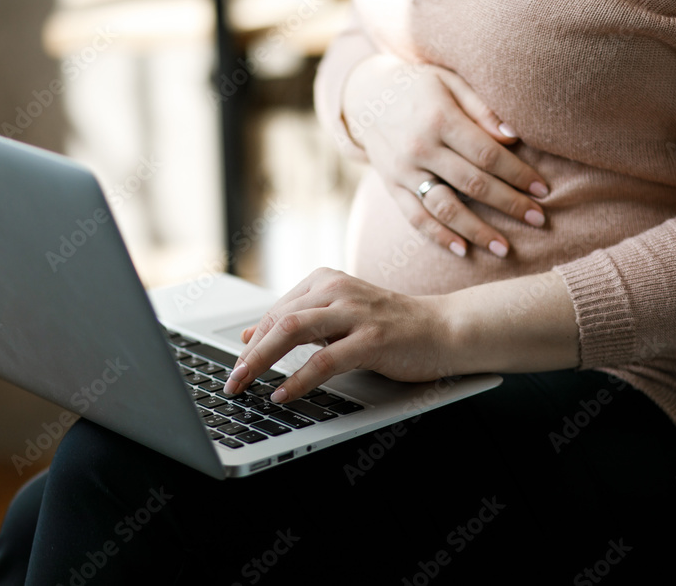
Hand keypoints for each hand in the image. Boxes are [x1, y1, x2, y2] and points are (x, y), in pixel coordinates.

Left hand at [221, 268, 450, 402]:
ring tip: (244, 385)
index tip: (235, 365)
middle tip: (231, 381)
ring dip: (261, 361)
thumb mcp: (340, 318)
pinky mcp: (372, 338)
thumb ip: (300, 322)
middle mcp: (337, 290)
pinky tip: (283, 394)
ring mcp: (355, 312)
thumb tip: (252, 335)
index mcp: (327, 281)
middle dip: (248, 354)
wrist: (445, 329)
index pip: (277, 311)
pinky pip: (324, 361)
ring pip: (292, 332)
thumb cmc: (393, 326)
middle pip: (278, 320)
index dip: (251, 341)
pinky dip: (298, 380)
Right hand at [342, 54, 548, 257]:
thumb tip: (513, 138)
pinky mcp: (392, 187)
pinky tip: (464, 251)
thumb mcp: (450, 82)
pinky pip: (416, 218)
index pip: (487, 154)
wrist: (367, 98)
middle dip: (508, 204)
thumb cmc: (420, 87)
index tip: (542, 191)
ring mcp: (403, 171)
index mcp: (438, 118)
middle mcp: (419, 147)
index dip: (518, 174)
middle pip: (472, 184)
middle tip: (538, 220)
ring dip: (477, 230)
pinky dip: (440, 237)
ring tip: (504, 248)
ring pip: (445, 207)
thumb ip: (482, 108)